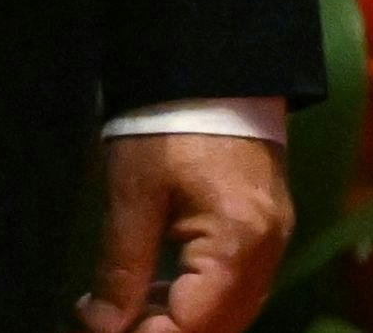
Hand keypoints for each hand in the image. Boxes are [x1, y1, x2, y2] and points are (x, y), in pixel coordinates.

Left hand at [84, 133, 289, 332]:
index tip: (99, 329)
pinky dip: (200, 300)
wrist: (213, 66)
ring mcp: (274, 241)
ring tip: (128, 308)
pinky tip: (159, 288)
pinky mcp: (267, 229)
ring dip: (182, 322)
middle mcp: (267, 252)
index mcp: (237, 243)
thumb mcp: (133, 196)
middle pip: (219, 328)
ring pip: (231, 313)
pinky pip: (237, 287)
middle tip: (110, 321)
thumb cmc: (168, 124)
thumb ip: (121, 269)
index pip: (192, 327)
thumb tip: (102, 328)